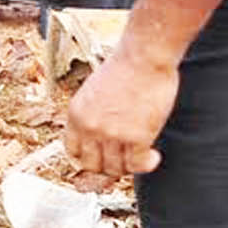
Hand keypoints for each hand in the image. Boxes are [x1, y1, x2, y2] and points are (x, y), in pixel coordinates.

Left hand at [64, 34, 178, 178]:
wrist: (143, 58)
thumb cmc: (124, 69)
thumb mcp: (93, 92)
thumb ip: (92, 114)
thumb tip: (99, 135)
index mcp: (75, 114)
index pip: (73, 151)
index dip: (89, 157)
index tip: (103, 155)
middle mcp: (90, 127)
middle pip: (93, 166)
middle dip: (109, 165)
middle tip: (124, 157)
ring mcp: (112, 134)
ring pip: (116, 169)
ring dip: (129, 166)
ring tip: (140, 155)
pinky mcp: (137, 138)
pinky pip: (138, 165)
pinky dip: (147, 164)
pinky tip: (154, 155)